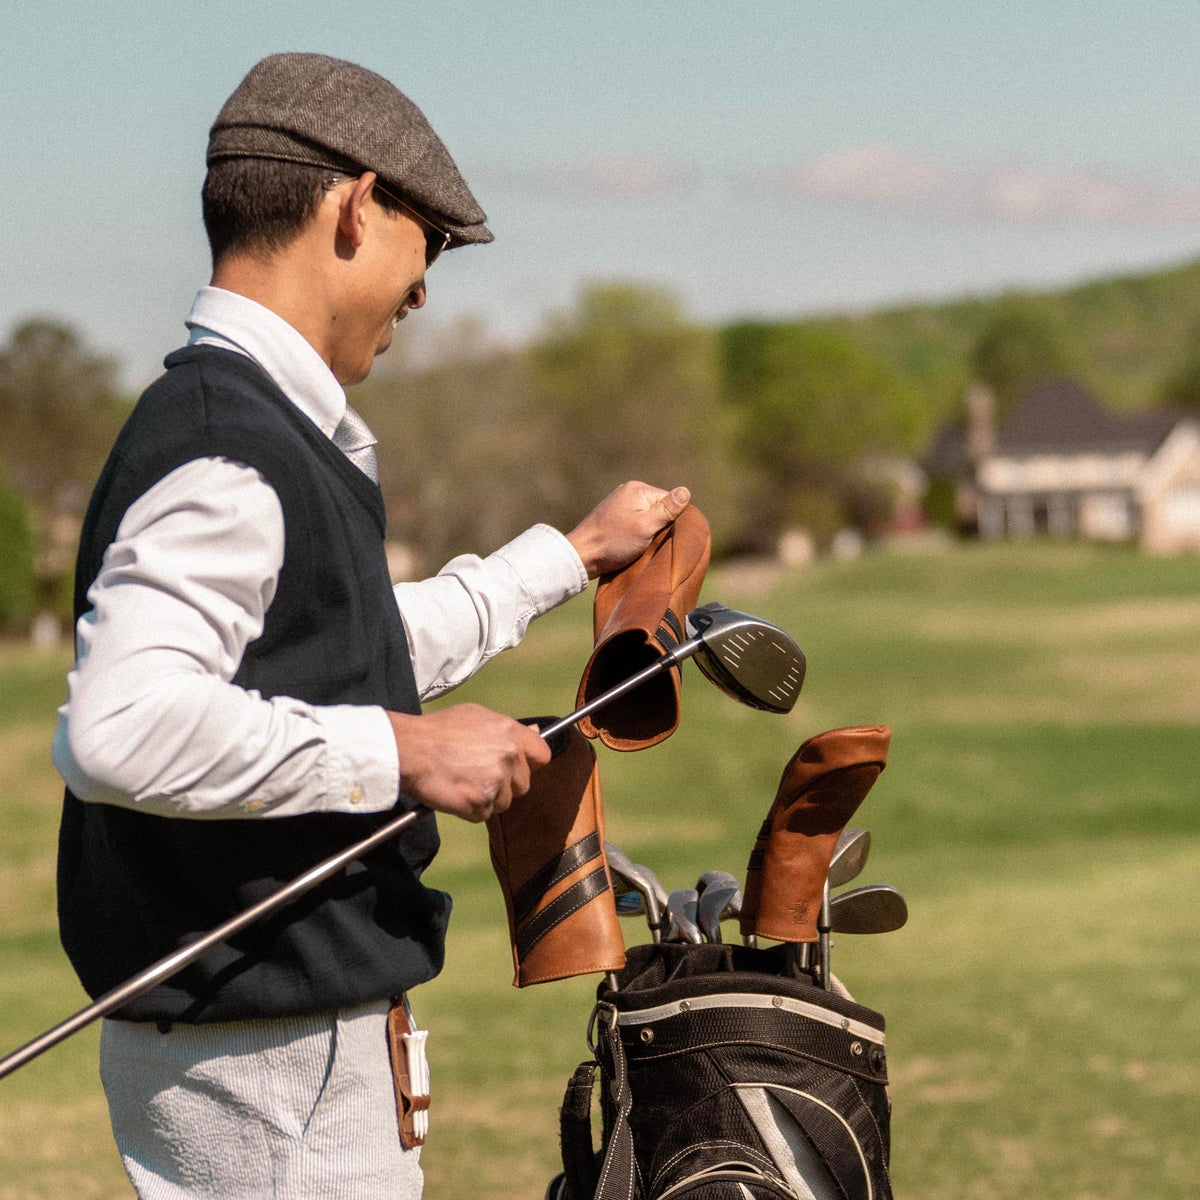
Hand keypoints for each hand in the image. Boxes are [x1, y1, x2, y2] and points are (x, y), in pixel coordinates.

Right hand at [387, 705, 551, 822]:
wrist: (408, 749)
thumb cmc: (438, 731)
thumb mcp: (475, 715)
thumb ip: (508, 727)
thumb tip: (537, 730)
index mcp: (510, 732)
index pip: (542, 755)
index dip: (530, 764)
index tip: (516, 767)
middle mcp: (508, 756)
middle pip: (523, 784)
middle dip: (505, 785)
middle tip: (477, 774)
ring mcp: (495, 781)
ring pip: (504, 802)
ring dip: (486, 798)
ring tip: (462, 781)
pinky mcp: (480, 803)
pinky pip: (483, 815)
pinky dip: (469, 809)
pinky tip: (454, 792)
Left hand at [566, 481, 690, 578]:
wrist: (581, 555)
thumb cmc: (613, 542)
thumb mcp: (645, 527)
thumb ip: (666, 510)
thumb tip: (686, 491)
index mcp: (637, 489)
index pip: (670, 501)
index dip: (673, 520)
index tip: (666, 537)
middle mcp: (628, 492)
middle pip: (659, 508)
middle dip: (661, 526)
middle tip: (655, 543)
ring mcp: (619, 504)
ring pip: (648, 517)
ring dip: (650, 532)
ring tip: (644, 546)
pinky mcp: (614, 517)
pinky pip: (635, 522)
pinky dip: (638, 534)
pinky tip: (634, 545)